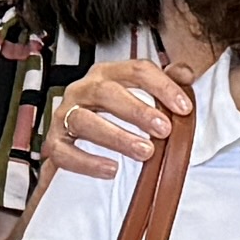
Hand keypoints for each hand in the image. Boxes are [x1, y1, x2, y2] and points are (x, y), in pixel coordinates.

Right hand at [45, 54, 200, 183]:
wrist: (76, 145)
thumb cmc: (114, 115)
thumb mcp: (141, 95)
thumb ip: (165, 83)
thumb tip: (186, 74)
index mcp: (108, 74)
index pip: (136, 69)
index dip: (162, 87)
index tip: (184, 108)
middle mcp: (83, 89)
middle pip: (107, 92)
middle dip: (138, 111)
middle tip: (164, 130)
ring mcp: (65, 115)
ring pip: (84, 120)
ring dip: (117, 136)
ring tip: (144, 152)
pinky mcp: (54, 142)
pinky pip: (65, 151)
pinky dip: (87, 161)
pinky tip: (111, 169)